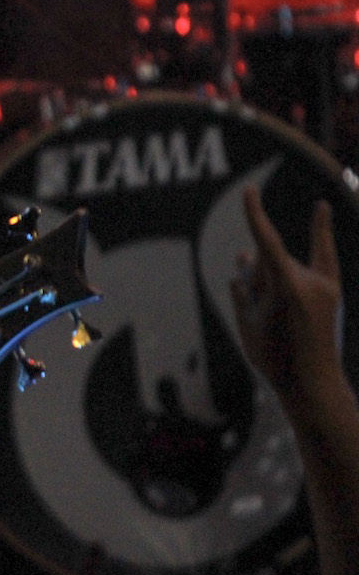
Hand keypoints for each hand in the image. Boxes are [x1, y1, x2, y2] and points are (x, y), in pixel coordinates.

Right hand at [234, 188, 346, 413]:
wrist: (312, 384)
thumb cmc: (275, 357)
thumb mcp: (247, 321)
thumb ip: (243, 286)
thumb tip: (243, 259)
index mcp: (287, 287)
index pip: (267, 241)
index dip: (256, 214)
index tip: (250, 190)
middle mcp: (310, 281)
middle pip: (269, 263)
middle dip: (256, 281)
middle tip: (263, 318)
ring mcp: (324, 285)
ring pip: (286, 267)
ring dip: (272, 282)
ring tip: (276, 316)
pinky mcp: (331, 291)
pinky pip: (321, 255)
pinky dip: (320, 233)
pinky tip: (321, 209)